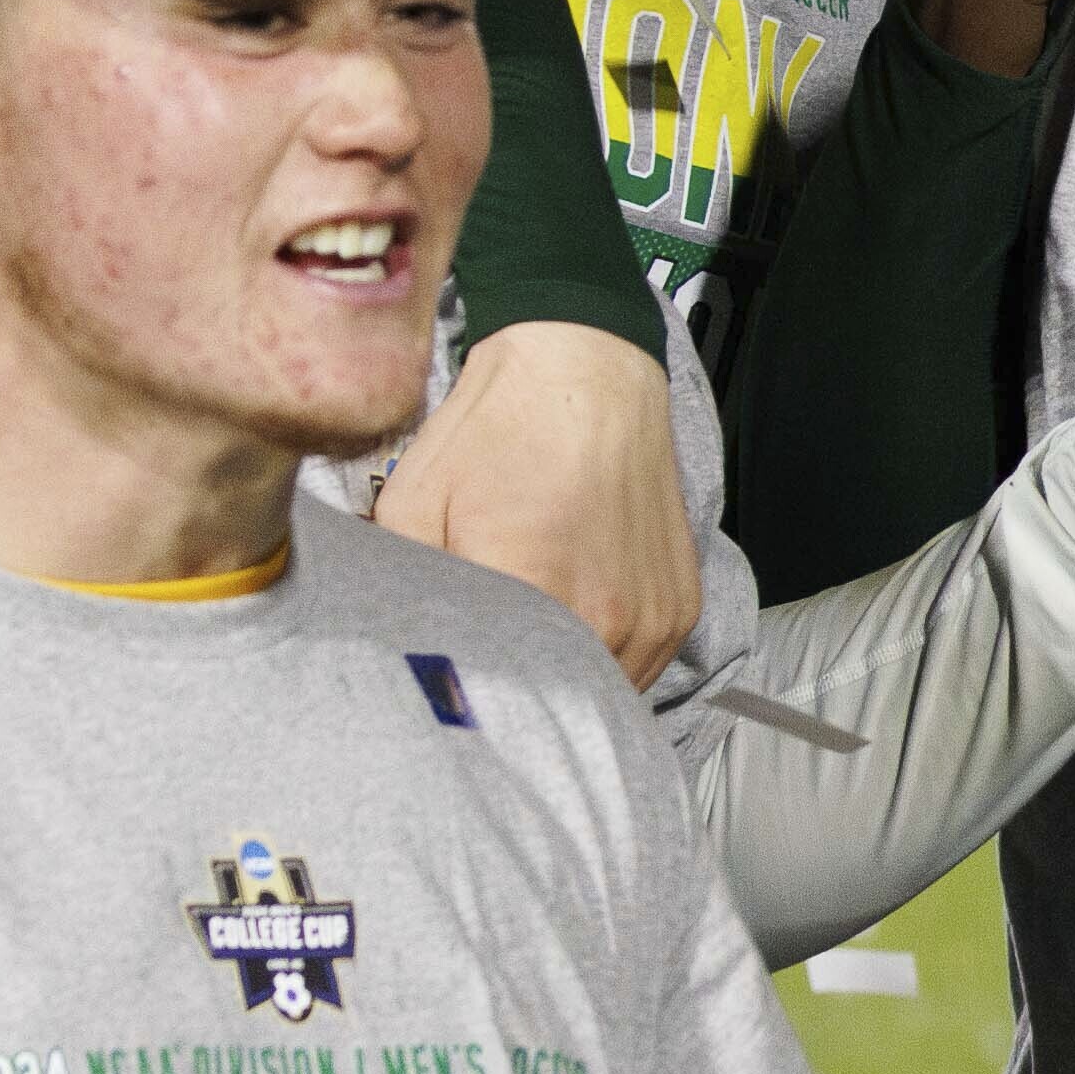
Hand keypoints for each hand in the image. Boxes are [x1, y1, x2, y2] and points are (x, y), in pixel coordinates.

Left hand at [374, 318, 699, 692]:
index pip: (494, 693)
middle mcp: (607, 614)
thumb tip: (394, 647)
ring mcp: (654, 615)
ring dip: (565, 682)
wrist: (582, 373)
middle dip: (514, 691)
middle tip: (479, 664)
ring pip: (602, 693)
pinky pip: (640, 666)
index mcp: (537, 592)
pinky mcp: (680, 605)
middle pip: (551, 700)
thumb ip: (400, 586)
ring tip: (529, 643)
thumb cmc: (503, 427)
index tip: (444, 683)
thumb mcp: (413, 502)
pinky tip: (571, 622)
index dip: (463, 694)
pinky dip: (604, 659)